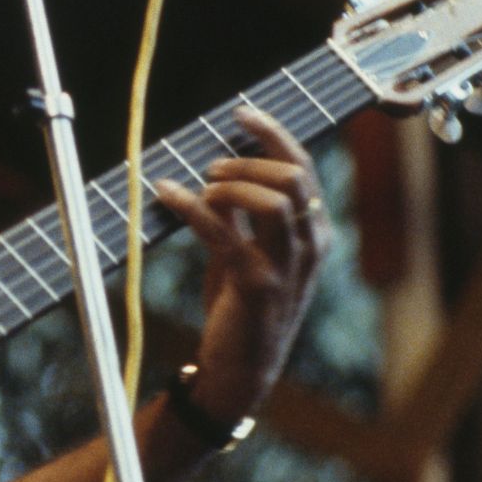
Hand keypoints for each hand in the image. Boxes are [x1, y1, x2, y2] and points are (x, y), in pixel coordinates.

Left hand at [153, 106, 330, 422]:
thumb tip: (216, 174)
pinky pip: (224, 231)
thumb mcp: (248, 251)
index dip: (274, 134)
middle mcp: (310, 246)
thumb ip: (241, 215)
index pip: (304, 168)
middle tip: (213, 164)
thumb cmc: (242, 305)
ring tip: (202, 186)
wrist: (240, 369)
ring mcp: (288, 267)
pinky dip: (191, 205)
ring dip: (231, 182)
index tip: (242, 112)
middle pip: (294, 177)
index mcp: (315, 233)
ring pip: (274, 200)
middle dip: (250, 159)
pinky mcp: (257, 285)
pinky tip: (166, 193)